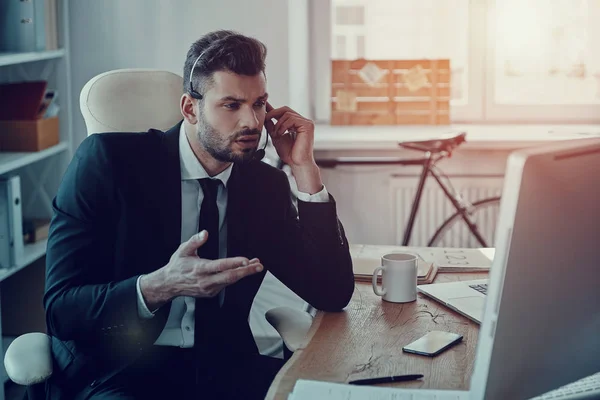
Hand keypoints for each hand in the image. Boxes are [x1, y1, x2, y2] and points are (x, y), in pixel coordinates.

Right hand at [140, 230, 262, 309]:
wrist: (169, 284)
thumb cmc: (177, 266)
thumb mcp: (183, 250)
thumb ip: (195, 241)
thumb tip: (205, 233)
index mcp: (199, 269)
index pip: (220, 266)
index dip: (234, 263)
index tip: (246, 260)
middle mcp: (205, 281)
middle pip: (230, 277)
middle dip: (246, 271)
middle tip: (259, 266)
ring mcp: (209, 289)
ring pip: (230, 281)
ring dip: (244, 273)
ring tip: (256, 265)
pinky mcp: (211, 293)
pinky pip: (227, 284)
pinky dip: (236, 277)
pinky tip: (244, 270)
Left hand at [264, 102, 314, 166]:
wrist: (297, 163)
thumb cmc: (289, 153)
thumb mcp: (276, 136)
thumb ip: (272, 126)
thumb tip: (265, 116)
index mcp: (296, 124)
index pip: (284, 112)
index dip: (273, 109)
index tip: (264, 106)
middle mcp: (302, 121)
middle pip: (286, 109)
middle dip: (273, 113)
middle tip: (266, 119)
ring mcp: (306, 123)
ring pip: (287, 114)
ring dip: (278, 124)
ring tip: (277, 134)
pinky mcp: (308, 125)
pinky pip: (292, 119)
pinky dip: (283, 126)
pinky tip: (281, 134)